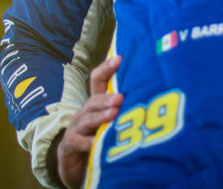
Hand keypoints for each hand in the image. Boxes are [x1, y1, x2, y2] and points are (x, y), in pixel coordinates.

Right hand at [56, 56, 123, 188]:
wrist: (75, 165)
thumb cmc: (99, 139)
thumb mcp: (111, 123)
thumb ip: (125, 110)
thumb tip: (153, 95)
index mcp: (96, 104)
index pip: (99, 80)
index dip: (107, 69)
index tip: (120, 58)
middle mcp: (85, 112)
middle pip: (93, 100)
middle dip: (106, 98)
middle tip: (121, 97)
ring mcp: (76, 128)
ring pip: (86, 119)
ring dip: (100, 116)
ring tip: (113, 114)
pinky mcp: (69, 146)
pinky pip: (76, 141)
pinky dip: (85, 142)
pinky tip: (94, 143)